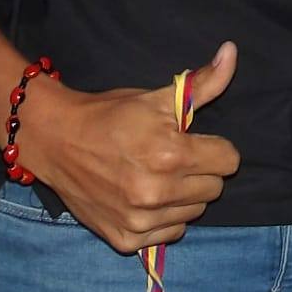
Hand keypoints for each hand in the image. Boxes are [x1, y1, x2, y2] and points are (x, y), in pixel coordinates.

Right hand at [18, 42, 241, 252]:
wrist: (58, 141)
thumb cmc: (113, 115)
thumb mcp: (159, 96)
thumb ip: (204, 82)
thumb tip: (232, 51)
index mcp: (172, 155)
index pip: (229, 161)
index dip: (216, 147)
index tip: (196, 141)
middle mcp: (158, 193)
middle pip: (214, 188)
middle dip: (202, 170)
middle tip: (175, 156)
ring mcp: (140, 221)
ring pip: (194, 213)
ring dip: (185, 195)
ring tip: (158, 175)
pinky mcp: (125, 240)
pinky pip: (170, 233)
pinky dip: (164, 218)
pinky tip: (145, 198)